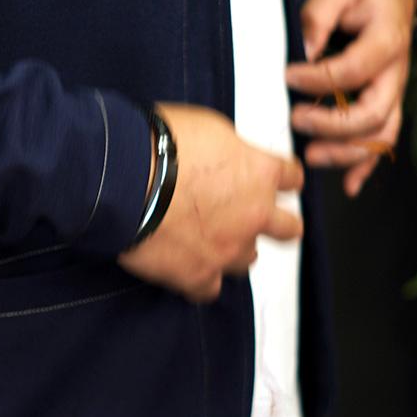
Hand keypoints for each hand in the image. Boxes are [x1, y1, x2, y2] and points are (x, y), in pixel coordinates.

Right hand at [117, 101, 303, 303]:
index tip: (272, 180)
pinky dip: (200, 278)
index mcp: (260, 173)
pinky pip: (209, 289)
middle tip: (254, 216)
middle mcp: (254, 215)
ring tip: (209, 238)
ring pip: (248, 259)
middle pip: (289, 228)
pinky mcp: (198, 275)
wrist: (124, 178)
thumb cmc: (159, 145)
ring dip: (234, 248)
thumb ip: (231, 151)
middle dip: (277, 223)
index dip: (282, 179)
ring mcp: (228, 249)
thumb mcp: (209, 126)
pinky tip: (187, 266)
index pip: (292, 177)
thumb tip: (230, 158)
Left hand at [284, 0, 416, 197]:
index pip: (354, 70)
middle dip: (334, 125)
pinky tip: (348, 186)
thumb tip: (303, 51)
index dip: (319, 79)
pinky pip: (383, 142)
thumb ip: (318, 15)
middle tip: (297, 120)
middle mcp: (396, 72)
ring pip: (381, 135)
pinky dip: (366, 166)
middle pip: (374, 113)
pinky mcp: (386, 104)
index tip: (289, 76)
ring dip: (347, 152)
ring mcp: (393, 92)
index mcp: (387, 40)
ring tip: (311, 156)